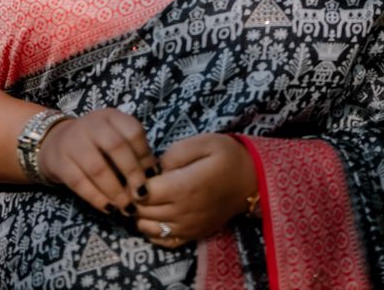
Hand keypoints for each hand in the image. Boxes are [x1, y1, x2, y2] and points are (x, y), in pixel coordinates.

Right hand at [37, 109, 157, 217]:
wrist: (56, 142)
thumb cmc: (95, 144)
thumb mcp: (113, 136)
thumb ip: (132, 151)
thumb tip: (154, 177)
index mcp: (110, 116)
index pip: (132, 130)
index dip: (145, 155)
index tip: (153, 176)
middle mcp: (91, 125)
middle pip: (115, 146)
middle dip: (132, 173)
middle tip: (142, 195)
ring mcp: (73, 143)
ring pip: (97, 168)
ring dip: (116, 191)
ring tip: (128, 208)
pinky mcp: (61, 163)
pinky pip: (80, 183)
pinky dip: (97, 198)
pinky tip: (109, 209)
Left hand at [134, 134, 256, 247]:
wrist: (250, 181)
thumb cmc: (225, 157)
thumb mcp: (202, 142)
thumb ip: (174, 154)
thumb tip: (154, 169)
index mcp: (185, 187)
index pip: (143, 192)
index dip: (133, 181)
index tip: (135, 169)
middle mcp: (184, 212)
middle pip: (142, 210)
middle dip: (133, 196)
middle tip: (136, 180)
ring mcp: (188, 227)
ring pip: (148, 227)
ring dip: (140, 213)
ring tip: (145, 196)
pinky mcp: (192, 236)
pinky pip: (163, 241)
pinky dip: (152, 230)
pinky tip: (154, 214)